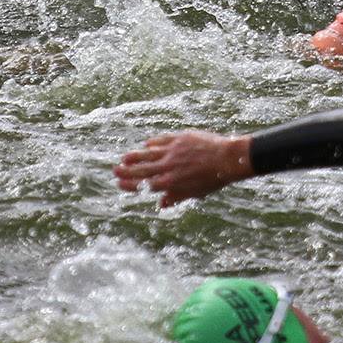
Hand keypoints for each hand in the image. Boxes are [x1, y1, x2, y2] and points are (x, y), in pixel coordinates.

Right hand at [115, 130, 252, 207]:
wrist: (227, 159)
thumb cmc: (213, 178)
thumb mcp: (195, 193)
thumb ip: (176, 196)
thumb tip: (161, 204)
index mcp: (171, 182)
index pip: (144, 184)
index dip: (130, 185)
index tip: (120, 184)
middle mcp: (168, 167)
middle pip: (142, 169)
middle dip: (126, 171)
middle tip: (115, 171)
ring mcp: (172, 151)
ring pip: (148, 154)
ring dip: (134, 156)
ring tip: (124, 158)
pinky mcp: (178, 139)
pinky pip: (161, 141)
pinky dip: (152, 143)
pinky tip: (146, 144)